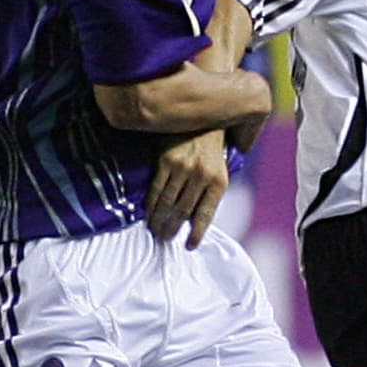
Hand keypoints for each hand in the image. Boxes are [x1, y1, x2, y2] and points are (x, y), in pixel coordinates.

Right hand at [146, 132, 229, 248]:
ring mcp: (183, 168)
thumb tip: (193, 222)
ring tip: (154, 230)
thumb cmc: (211, 150)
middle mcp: (201, 176)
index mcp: (218, 182)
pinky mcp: (166, 160)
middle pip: (183, 212)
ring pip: (167, 202)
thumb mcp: (218, 172)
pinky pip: (156, 188)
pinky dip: (151, 204)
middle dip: (172, 229)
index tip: (189, 246)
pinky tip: (148, 212)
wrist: (203, 120)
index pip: (205, 215)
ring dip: (159, 220)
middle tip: (164, 239)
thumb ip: (209, 194)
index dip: (196, 233)